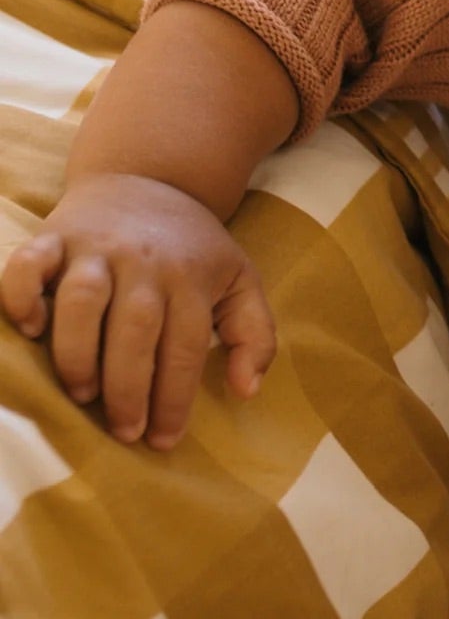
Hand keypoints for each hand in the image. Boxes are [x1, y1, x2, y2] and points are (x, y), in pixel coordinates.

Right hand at [0, 172, 275, 450]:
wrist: (151, 178)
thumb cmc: (194, 248)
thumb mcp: (241, 281)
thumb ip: (256, 334)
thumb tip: (247, 390)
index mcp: (191, 278)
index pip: (186, 346)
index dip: (175, 397)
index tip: (164, 440)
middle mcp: (145, 262)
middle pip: (136, 329)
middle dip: (129, 387)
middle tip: (124, 431)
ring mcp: (95, 246)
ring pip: (82, 299)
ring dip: (78, 351)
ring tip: (81, 394)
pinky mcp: (54, 235)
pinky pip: (28, 263)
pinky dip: (21, 293)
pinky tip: (29, 328)